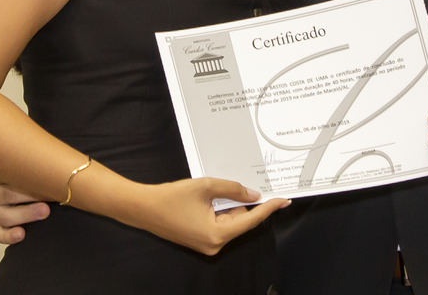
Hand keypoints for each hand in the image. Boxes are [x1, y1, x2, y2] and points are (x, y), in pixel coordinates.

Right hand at [0, 168, 48, 244]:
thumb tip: (53, 165)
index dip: (27, 176)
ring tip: (44, 211)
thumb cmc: (30, 172)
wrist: (28, 187)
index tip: (46, 176)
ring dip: (26, 214)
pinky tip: (21, 234)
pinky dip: (10, 236)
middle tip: (50, 195)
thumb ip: (31, 163)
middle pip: (6, 195)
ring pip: (4, 215)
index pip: (5, 173)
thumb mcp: (26, 163)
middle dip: (31, 195)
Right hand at [133, 177, 289, 255]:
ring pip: (230, 221)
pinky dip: (223, 210)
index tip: (283, 200)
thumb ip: (232, 189)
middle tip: (258, 183)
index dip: (268, 208)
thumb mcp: (206, 187)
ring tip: (229, 187)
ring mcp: (207, 244)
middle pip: (240, 221)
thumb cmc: (172, 198)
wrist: (143, 208)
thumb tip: (253, 194)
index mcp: (217, 234)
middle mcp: (214, 244)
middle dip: (247, 202)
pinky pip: (219, 223)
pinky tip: (221, 196)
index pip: (251, 220)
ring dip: (233, 205)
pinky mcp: (200, 239)